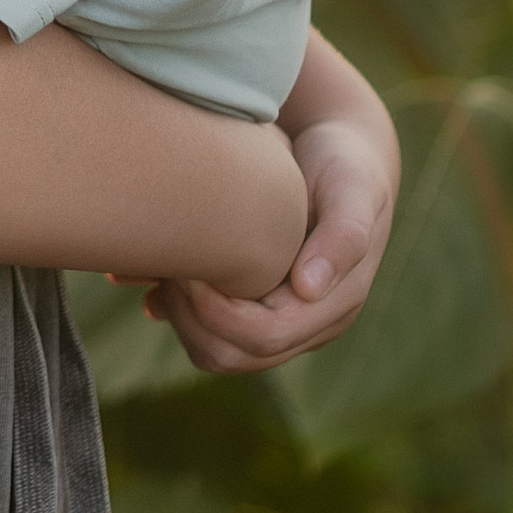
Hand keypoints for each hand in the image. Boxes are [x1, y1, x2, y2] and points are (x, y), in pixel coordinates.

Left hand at [140, 34, 397, 374]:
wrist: (340, 157)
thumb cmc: (344, 167)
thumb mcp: (351, 188)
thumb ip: (342, 235)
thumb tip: (308, 288)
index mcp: (334, 305)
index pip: (264, 337)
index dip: (218, 312)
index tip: (188, 270)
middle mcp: (309, 325)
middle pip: (234, 356)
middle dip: (191, 319)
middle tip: (168, 268)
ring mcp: (282, 322)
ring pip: (216, 352)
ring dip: (181, 320)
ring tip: (166, 270)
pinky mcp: (257, 310)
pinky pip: (209, 335)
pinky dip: (179, 315)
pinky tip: (161, 282)